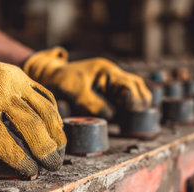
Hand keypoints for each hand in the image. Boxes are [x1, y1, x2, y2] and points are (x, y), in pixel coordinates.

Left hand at [23, 48, 151, 118]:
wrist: (53, 77)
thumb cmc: (64, 82)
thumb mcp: (76, 93)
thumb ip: (94, 104)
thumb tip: (112, 115)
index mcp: (108, 71)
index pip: (130, 84)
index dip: (133, 98)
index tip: (131, 110)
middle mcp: (114, 75)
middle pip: (138, 86)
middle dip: (140, 101)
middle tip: (135, 115)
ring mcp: (113, 83)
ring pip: (135, 91)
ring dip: (137, 104)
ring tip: (134, 118)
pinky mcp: (109, 92)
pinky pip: (125, 98)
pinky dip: (129, 107)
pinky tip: (127, 118)